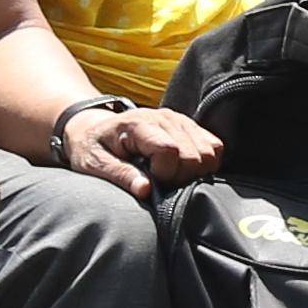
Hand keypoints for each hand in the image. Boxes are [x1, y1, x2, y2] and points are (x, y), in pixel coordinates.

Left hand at [62, 103, 221, 194]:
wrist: (93, 129)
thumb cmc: (92, 148)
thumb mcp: (94, 164)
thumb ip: (120, 175)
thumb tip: (146, 190)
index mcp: (139, 124)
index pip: (170, 150)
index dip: (164, 174)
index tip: (148, 181)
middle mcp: (164, 117)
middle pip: (195, 155)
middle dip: (181, 177)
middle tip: (160, 181)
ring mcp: (180, 120)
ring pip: (210, 152)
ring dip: (195, 172)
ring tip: (171, 176)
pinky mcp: (190, 126)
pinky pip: (215, 147)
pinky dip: (205, 164)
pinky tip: (182, 169)